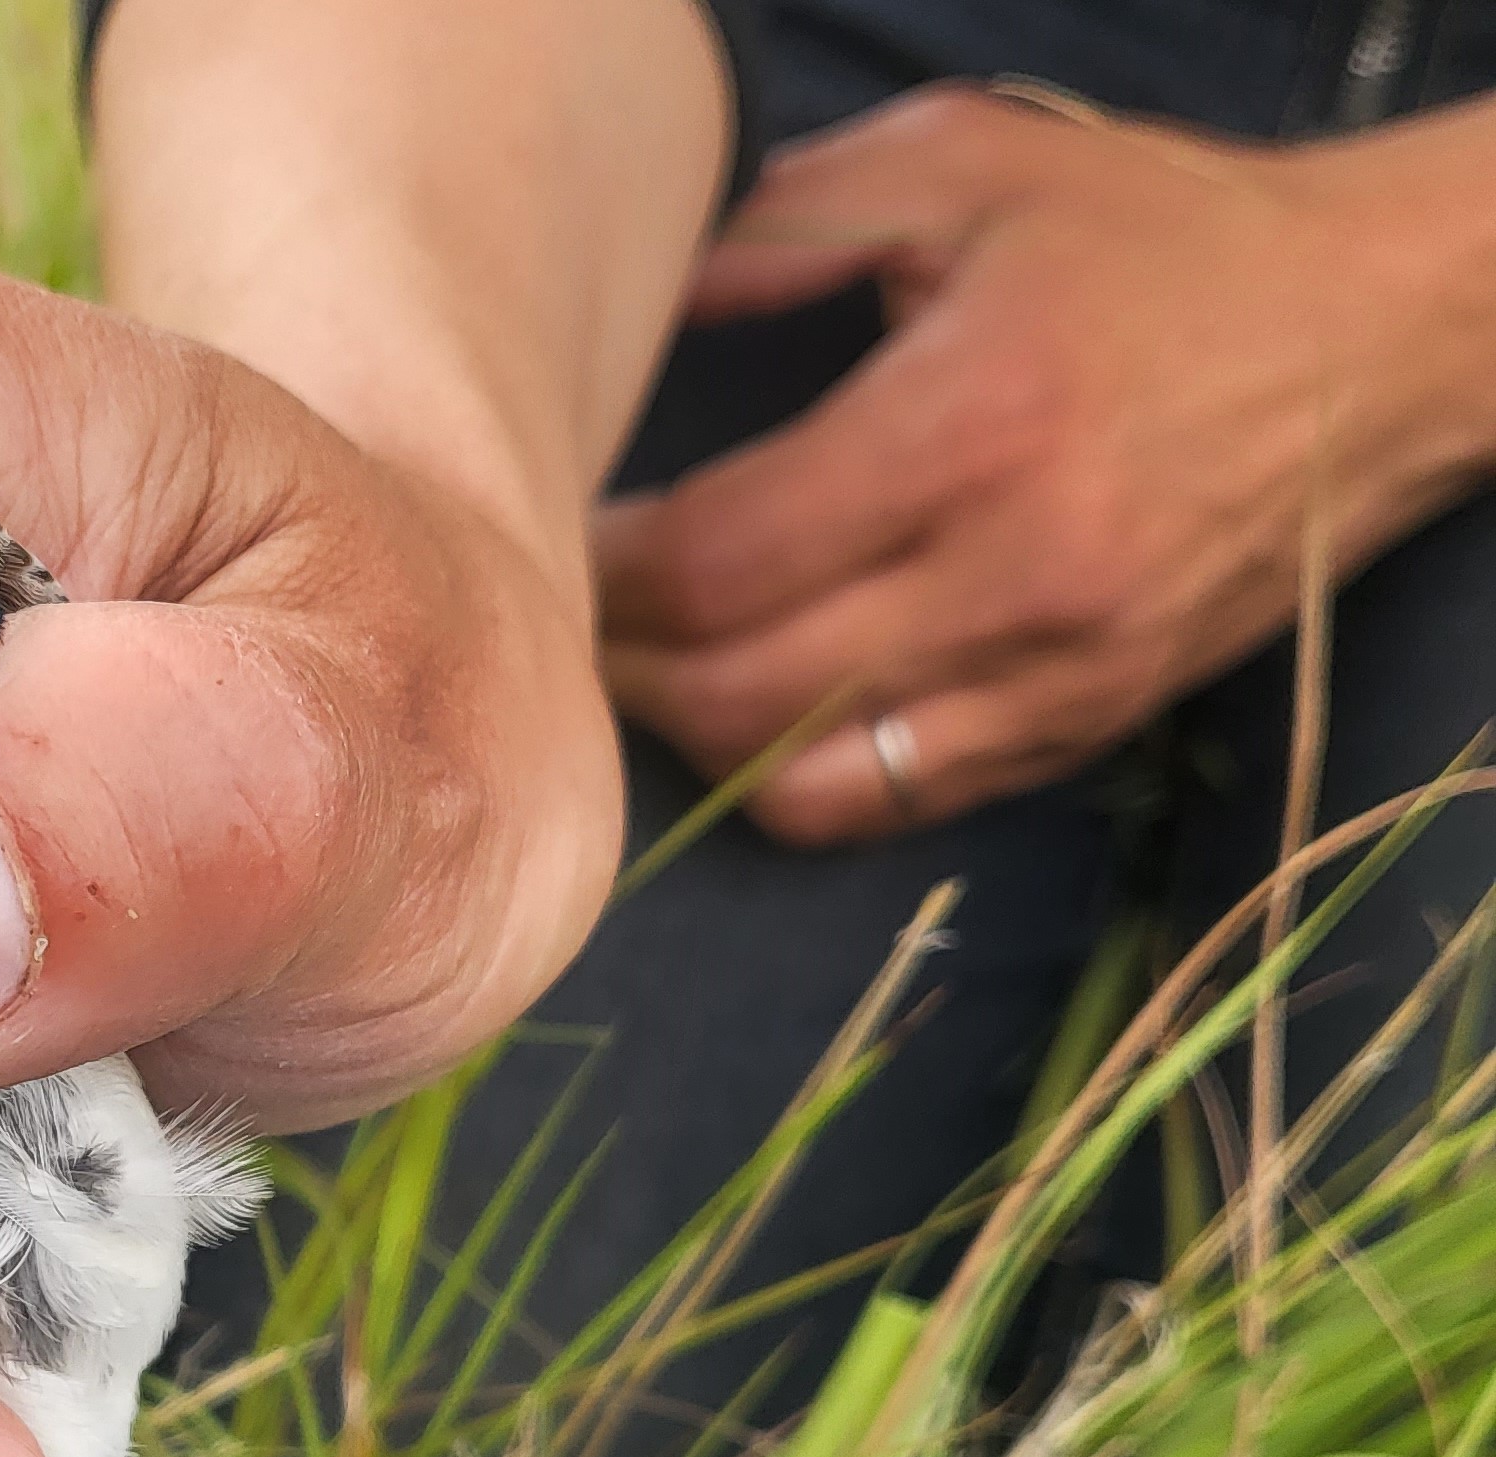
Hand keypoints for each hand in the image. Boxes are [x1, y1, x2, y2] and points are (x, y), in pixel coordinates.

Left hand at [599, 85, 1495, 843]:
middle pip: (740, 692)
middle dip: (625, 667)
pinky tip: (759, 715)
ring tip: (651, 669)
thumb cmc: (1161, 238)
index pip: (716, 561)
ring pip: (809, 776)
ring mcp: (1060, 668)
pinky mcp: (1091, 722)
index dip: (605, 571)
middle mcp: (1016, 572)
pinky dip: (804, 779)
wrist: (1384, 331)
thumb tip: (641, 306)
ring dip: (698, 738)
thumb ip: (784, 229)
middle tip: (574, 619)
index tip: (561, 535)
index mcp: (969, 425)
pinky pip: (902, 800)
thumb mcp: (967, 168)